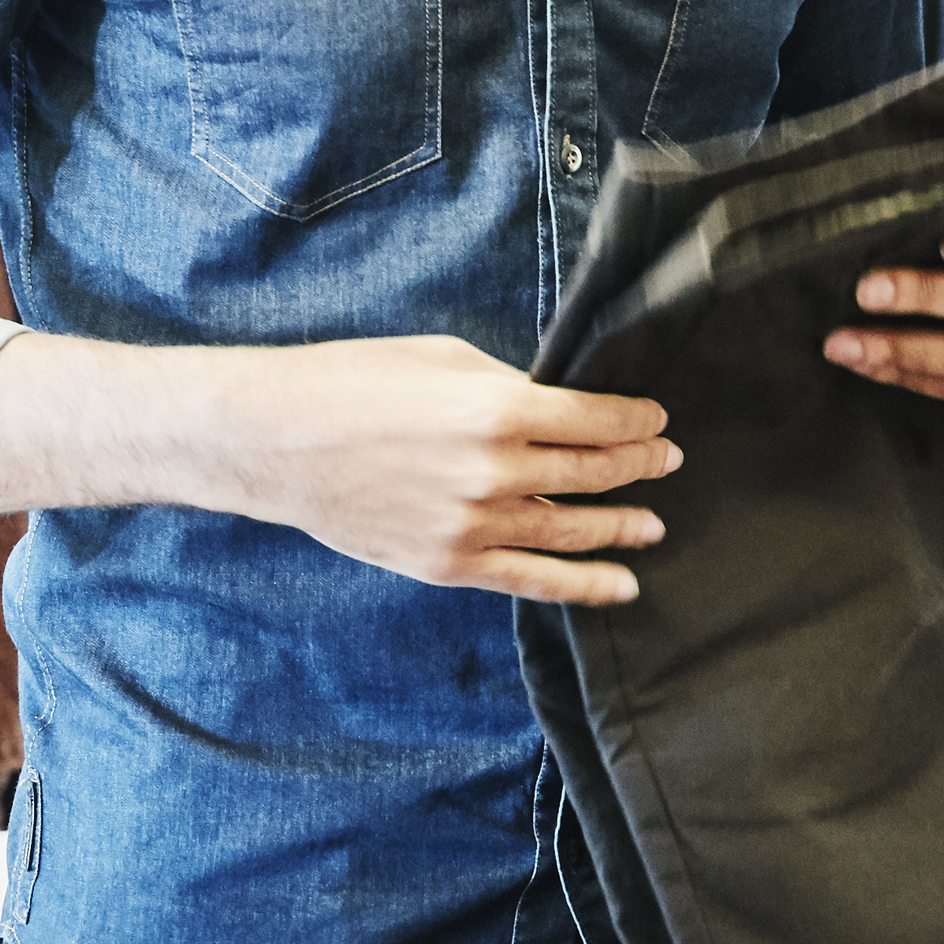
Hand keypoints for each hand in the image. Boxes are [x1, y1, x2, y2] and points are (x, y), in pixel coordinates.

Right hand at [253, 332, 681, 605]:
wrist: (276, 441)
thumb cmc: (350, 383)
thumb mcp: (439, 358)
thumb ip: (506, 385)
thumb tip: (554, 405)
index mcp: (497, 408)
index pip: (598, 420)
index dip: (637, 420)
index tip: (656, 419)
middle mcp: (495, 471)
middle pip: (593, 473)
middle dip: (639, 465)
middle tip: (667, 460)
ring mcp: (473, 525)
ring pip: (572, 531)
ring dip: (622, 526)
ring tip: (653, 523)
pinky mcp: (449, 563)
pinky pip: (532, 580)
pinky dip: (583, 585)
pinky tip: (621, 585)